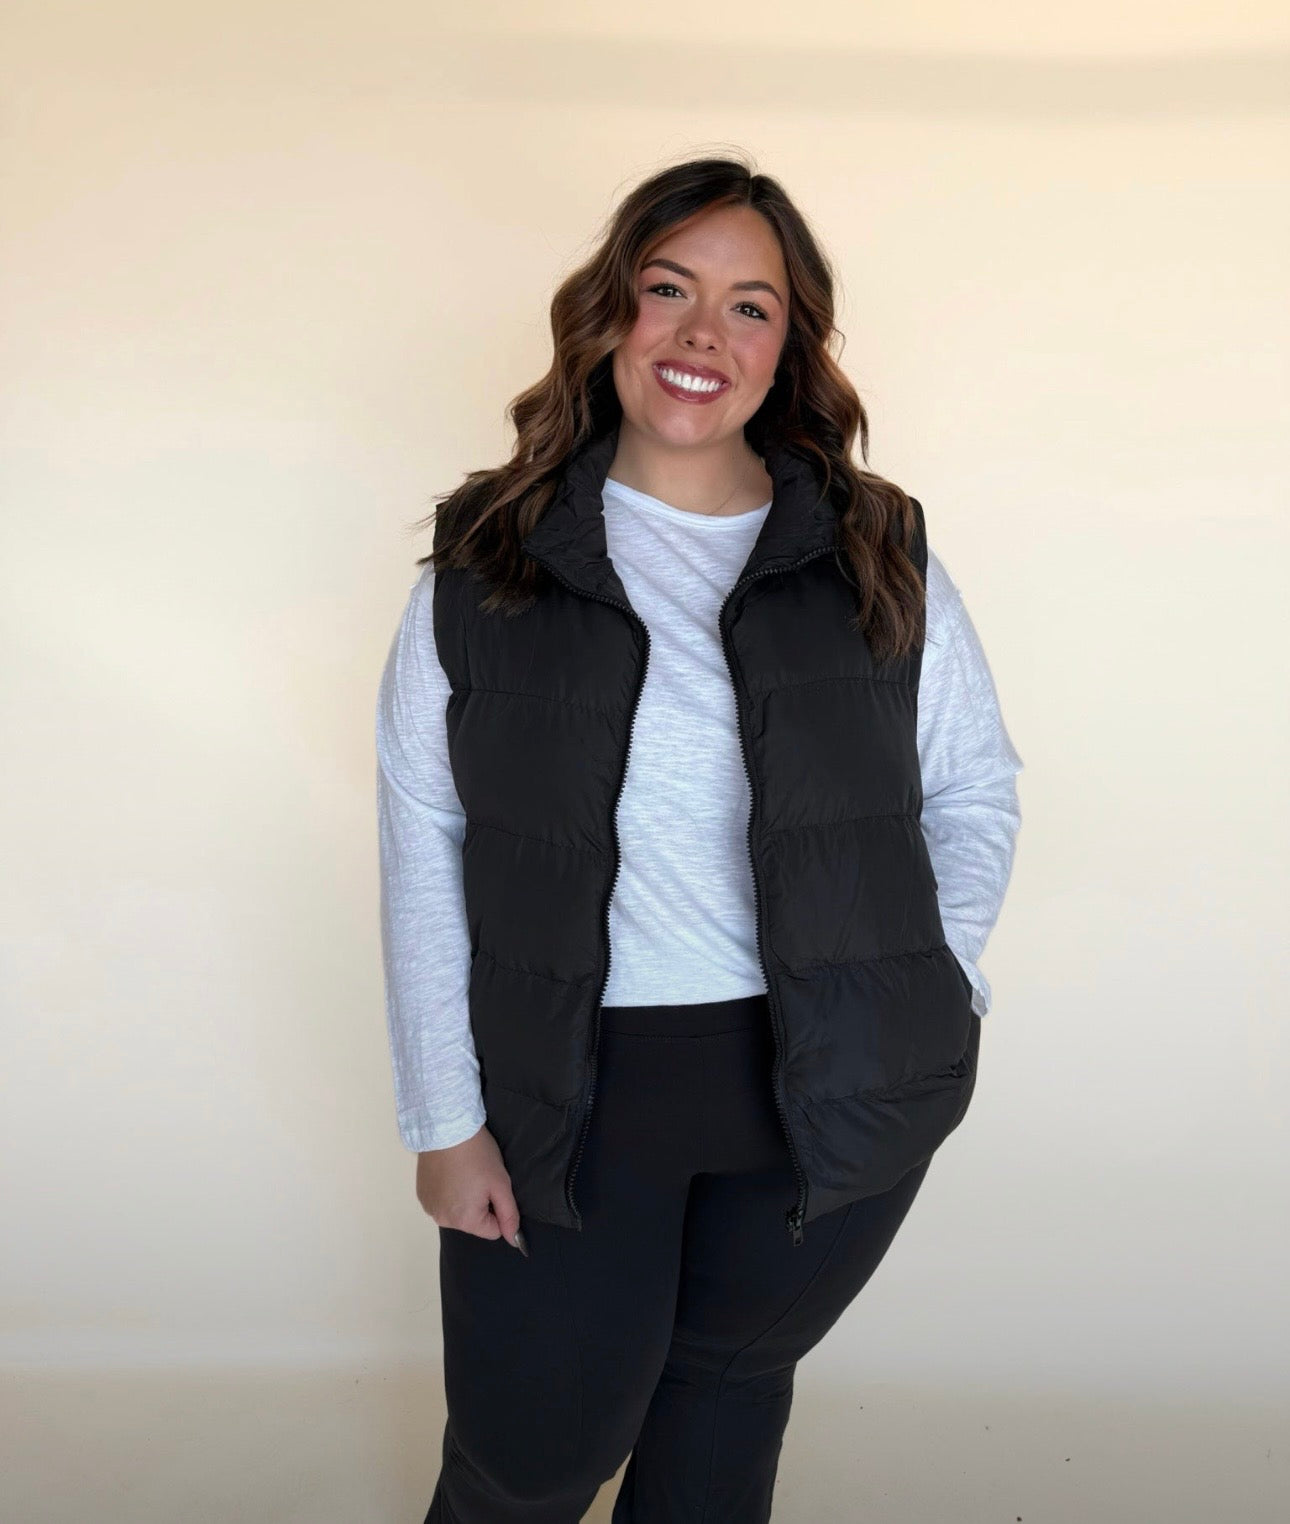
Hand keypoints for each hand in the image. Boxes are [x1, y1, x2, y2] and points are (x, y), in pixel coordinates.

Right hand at [416, 1125, 526, 1252]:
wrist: (447, 1128)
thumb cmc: (478, 1155)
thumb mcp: (500, 1184)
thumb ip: (509, 1215)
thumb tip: (515, 1242)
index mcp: (465, 1221)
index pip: (493, 1230)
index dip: (497, 1209)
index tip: (492, 1187)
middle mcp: (443, 1221)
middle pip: (473, 1223)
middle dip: (479, 1205)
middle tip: (478, 1177)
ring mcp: (430, 1208)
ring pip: (457, 1213)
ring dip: (463, 1199)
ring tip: (463, 1173)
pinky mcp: (421, 1196)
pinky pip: (442, 1203)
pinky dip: (448, 1193)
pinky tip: (449, 1173)